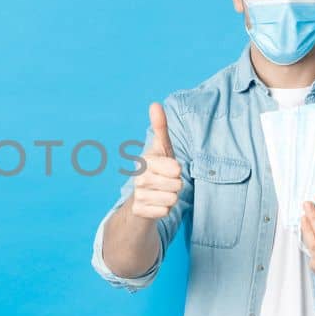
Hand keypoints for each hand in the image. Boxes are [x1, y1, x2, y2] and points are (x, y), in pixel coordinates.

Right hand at [130, 102, 183, 219]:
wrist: (141, 198)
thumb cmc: (157, 170)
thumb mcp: (161, 149)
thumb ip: (160, 127)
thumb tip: (155, 104)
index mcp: (145, 161)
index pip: (175, 168)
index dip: (177, 171)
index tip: (169, 169)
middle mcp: (139, 177)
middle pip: (177, 185)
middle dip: (176, 186)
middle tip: (166, 183)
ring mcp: (137, 195)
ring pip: (172, 199)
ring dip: (171, 198)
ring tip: (161, 193)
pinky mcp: (138, 211)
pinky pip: (165, 212)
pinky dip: (164, 210)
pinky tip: (156, 205)